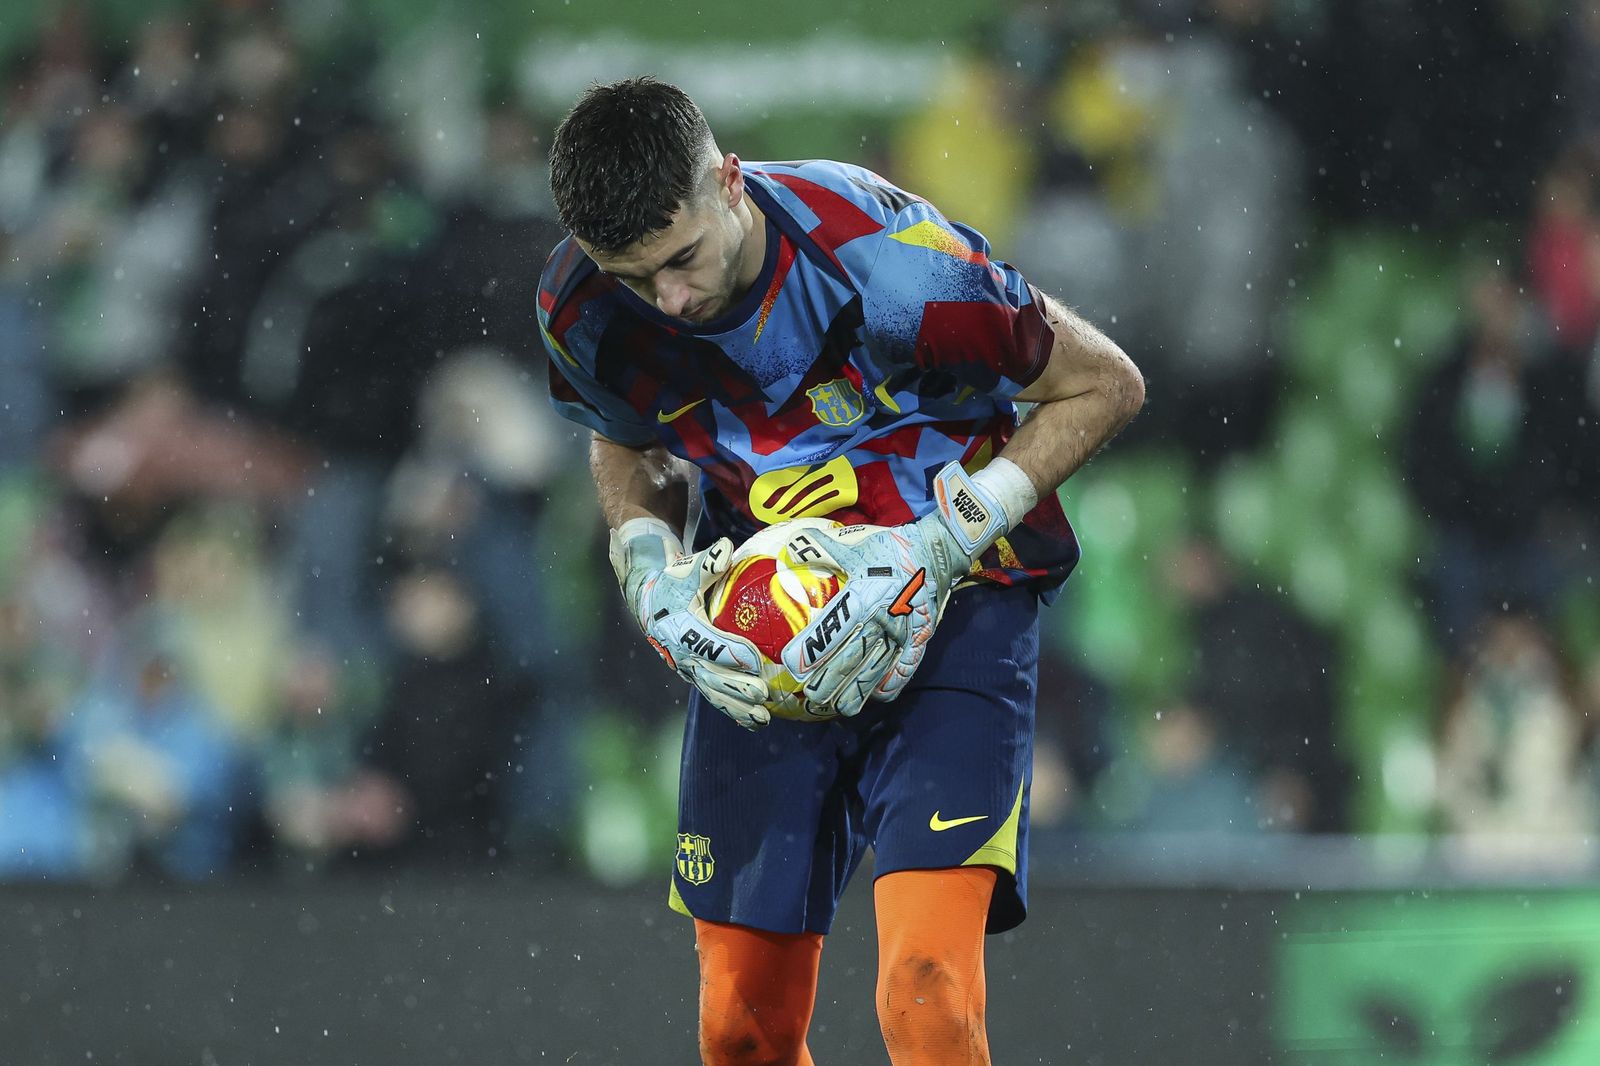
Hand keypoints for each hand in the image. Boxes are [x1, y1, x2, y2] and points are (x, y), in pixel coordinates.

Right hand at [609, 518, 772, 728]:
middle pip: (711, 675)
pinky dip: (733, 711)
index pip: (707, 643)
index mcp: (680, 628)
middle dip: (737, 686)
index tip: (755, 658)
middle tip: (762, 693)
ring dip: (737, 707)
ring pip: (714, 692)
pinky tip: (754, 723)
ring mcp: (689, 669)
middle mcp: (682, 653)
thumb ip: (707, 563)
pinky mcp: (696, 676)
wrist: (651, 604)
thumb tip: (726, 549)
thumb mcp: (687, 571)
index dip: (730, 652)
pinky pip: (715, 696)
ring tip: (763, 718)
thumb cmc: (675, 583)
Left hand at [778, 459, 1035, 716]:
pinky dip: (892, 684)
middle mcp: (882, 618)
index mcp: (864, 595)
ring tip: (840, 709)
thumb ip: (820, 549)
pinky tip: (878, 697)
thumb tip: (788, 552)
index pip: (833, 627)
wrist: (938, 550)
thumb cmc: (891, 547)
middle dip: (830, 680)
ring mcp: (904, 632)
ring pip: (877, 669)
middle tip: (812, 697)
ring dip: (858, 691)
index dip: (813, 648)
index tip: (793, 665)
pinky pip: (906, 668)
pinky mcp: (920, 638)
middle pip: (852, 657)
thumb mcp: (854, 543)